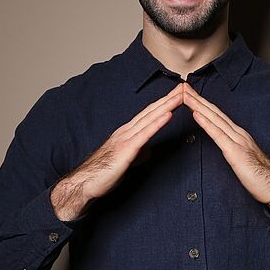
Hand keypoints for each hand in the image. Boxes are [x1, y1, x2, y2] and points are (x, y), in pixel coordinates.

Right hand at [51, 83, 184, 220]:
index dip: (164, 104)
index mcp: (127, 133)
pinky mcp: (126, 149)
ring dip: (167, 105)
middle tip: (184, 86)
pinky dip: (157, 123)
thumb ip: (137, 153)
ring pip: (150, 118)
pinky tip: (168, 115)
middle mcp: (127, 131)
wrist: (86, 183)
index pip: (149, 115)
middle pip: (152, 111)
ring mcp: (126, 138)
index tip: (178, 95)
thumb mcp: (125, 160)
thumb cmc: (103, 173)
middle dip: (169, 98)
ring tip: (181, 95)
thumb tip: (147, 151)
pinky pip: (145, 134)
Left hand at [182, 83, 269, 216]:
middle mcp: (238, 133)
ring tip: (185, 95)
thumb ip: (232, 149)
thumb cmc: (260, 176)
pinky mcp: (236, 152)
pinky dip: (206, 123)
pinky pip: (218, 135)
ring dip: (198, 106)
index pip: (217, 116)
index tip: (190, 95)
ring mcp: (237, 141)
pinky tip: (196, 114)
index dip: (202, 104)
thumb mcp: (242, 159)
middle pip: (214, 112)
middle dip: (197, 99)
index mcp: (238, 135)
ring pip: (214, 119)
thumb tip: (222, 145)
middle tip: (183, 86)